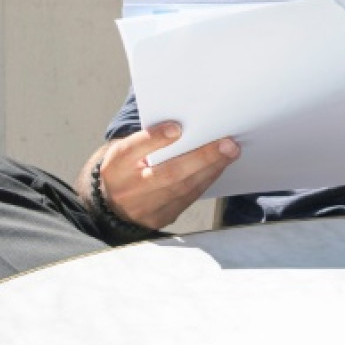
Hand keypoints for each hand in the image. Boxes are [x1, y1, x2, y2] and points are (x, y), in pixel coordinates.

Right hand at [96, 123, 239, 229]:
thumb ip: (149, 138)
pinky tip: (219, 166)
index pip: (132, 149)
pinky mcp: (160, 219)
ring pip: (183, 188)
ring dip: (211, 168)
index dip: (155, 138)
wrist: (113, 205)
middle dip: (201, 157)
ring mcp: (144, 208)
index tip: (178, 127)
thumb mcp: (126, 150)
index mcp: (115, 165)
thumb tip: (183, 126)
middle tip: (227, 143)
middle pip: (167, 173)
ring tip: (230, 152)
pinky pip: (187, 199)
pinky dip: (205, 180)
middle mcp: (127, 189)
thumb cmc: (127, 168)